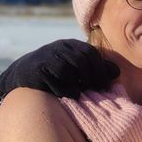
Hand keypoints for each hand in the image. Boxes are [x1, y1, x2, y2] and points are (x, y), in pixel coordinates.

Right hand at [0, 39, 119, 106]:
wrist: (24, 75)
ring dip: (78, 83)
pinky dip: (65, 89)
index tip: (105, 85)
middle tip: (98, 91)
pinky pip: (55, 78)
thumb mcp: (78, 68)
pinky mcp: (37, 68)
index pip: (90, 52)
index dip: (100, 69)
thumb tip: (117, 72)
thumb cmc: (58, 74)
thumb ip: (96, 69)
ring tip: (83, 94)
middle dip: (92, 76)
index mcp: (71, 45)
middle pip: (81, 59)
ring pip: (69, 69)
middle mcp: (59, 47)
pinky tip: (69, 96)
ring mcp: (46, 56)